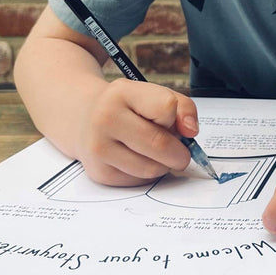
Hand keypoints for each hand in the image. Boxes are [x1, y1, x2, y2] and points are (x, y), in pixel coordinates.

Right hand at [76, 79, 199, 185]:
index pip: (166, 107)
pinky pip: (139, 181)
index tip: (170, 120)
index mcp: (122, 93)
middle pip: (160, 144)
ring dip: (163, 165)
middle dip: (180, 153)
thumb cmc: (128, 107)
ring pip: (152, 169)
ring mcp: (99, 148)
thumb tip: (191, 132)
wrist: (84, 118)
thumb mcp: (153, 94)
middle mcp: (105, 119)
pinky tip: (139, 160)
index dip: (175, 117)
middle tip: (181, 152)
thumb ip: (183, 107)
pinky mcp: (99, 173)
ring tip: (155, 153)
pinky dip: (148, 174)